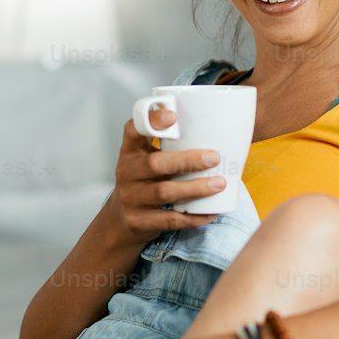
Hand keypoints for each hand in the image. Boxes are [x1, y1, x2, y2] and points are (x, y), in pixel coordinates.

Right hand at [108, 105, 228, 245]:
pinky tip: (211, 212)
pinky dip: (193, 217)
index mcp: (131, 152)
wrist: (120, 219)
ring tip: (219, 184)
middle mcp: (128, 173)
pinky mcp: (140, 221)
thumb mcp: (145, 159)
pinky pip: (170, 220)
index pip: (134, 130)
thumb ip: (168, 145)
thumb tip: (216, 131)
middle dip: (187, 161)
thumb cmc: (143, 181)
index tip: (173, 116)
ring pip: (164, 193)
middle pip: (154, 164)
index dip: (150, 121)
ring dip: (195, 188)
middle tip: (214, 158)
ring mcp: (132, 198)